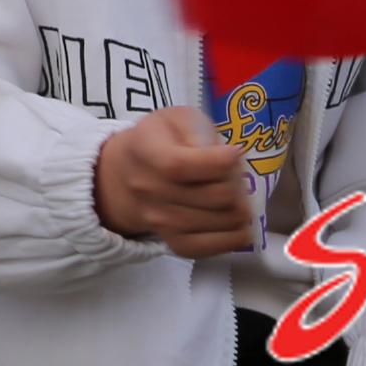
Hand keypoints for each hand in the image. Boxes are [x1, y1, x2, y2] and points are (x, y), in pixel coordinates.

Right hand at [92, 103, 256, 255]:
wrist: (125, 176)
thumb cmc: (160, 140)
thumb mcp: (174, 119)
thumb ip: (197, 130)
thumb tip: (226, 157)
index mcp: (146, 152)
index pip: (183, 165)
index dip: (221, 161)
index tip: (234, 152)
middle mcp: (149, 190)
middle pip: (218, 195)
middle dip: (239, 183)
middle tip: (235, 175)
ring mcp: (160, 221)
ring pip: (224, 220)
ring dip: (240, 207)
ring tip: (233, 194)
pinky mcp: (175, 244)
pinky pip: (215, 247)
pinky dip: (235, 236)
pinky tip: (237, 223)